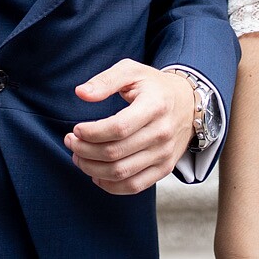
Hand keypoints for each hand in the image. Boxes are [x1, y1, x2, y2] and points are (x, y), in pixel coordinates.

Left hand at [63, 60, 194, 194]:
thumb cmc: (154, 86)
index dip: (91, 133)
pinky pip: (134, 186)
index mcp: (155, 106)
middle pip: (115, 153)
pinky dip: (110, 185)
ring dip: (92, 168)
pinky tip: (96, 173)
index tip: (76, 129)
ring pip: (121, 172)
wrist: (188, 103)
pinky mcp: (165, 168)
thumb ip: (105, 80)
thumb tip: (81, 93)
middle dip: (84, 150)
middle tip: (70, 142)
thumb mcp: (132, 71)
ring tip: (78, 157)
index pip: (118, 128)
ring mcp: (164, 154)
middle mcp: (162, 133)